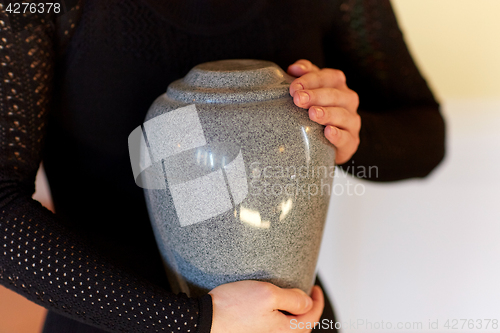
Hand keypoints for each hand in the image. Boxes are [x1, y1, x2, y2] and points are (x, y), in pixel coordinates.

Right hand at [209, 280, 323, 331]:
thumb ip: (292, 299)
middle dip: (307, 310)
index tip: (315, 288)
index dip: (317, 302)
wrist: (204, 320)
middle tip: (305, 293)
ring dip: (292, 315)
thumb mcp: (267, 294)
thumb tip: (307, 303)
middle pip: (300, 326)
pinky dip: (278, 318)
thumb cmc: (232, 308)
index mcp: (284, 331)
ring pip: (286, 328)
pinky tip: (271, 309)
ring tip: (289, 300)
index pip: (311, 318)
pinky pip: (272, 329)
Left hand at [287, 59, 360, 164]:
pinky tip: (328, 132)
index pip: (328, 77)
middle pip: (335, 95)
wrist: (324, 144)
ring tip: (312, 113)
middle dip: (315, 95)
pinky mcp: (351, 141)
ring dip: (327, 113)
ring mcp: (351, 121)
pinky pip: (346, 138)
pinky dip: (338, 134)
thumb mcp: (309, 93)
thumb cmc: (315, 114)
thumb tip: (294, 68)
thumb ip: (304, 77)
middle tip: (298, 99)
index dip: (311, 80)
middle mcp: (348, 101)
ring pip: (342, 115)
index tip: (294, 87)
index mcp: (338, 86)